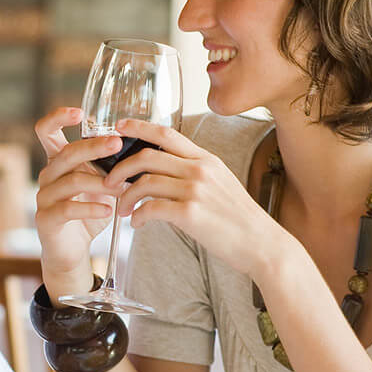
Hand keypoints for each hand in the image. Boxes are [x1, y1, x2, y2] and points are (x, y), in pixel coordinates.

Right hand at [32, 107, 125, 276]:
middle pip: (67, 153)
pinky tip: (110, 210)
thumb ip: (111, 167)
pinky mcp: (46, 218)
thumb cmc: (87, 212)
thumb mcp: (101, 185)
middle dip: (93, 146)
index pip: (46, 130)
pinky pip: (67, 208)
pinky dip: (91, 208)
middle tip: (117, 143)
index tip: (80, 112)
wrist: (72, 250)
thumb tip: (143, 148)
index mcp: (58, 161)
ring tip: (124, 188)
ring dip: (100, 182)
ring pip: (71, 180)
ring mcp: (44, 196)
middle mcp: (48, 174)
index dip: (58, 118)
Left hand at [103, 118, 276, 277]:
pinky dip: (138, 216)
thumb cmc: (239, 219)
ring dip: (125, 196)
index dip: (138, 127)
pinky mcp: (191, 214)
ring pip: (144, 182)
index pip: (166, 133)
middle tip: (108, 181)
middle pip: (147, 156)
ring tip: (121, 209)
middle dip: (120, 167)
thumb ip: (195, 173)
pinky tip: (137, 223)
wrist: (263, 244)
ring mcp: (195, 191)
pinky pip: (151, 208)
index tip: (118, 127)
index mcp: (206, 159)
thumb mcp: (221, 184)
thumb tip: (165, 174)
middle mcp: (200, 170)